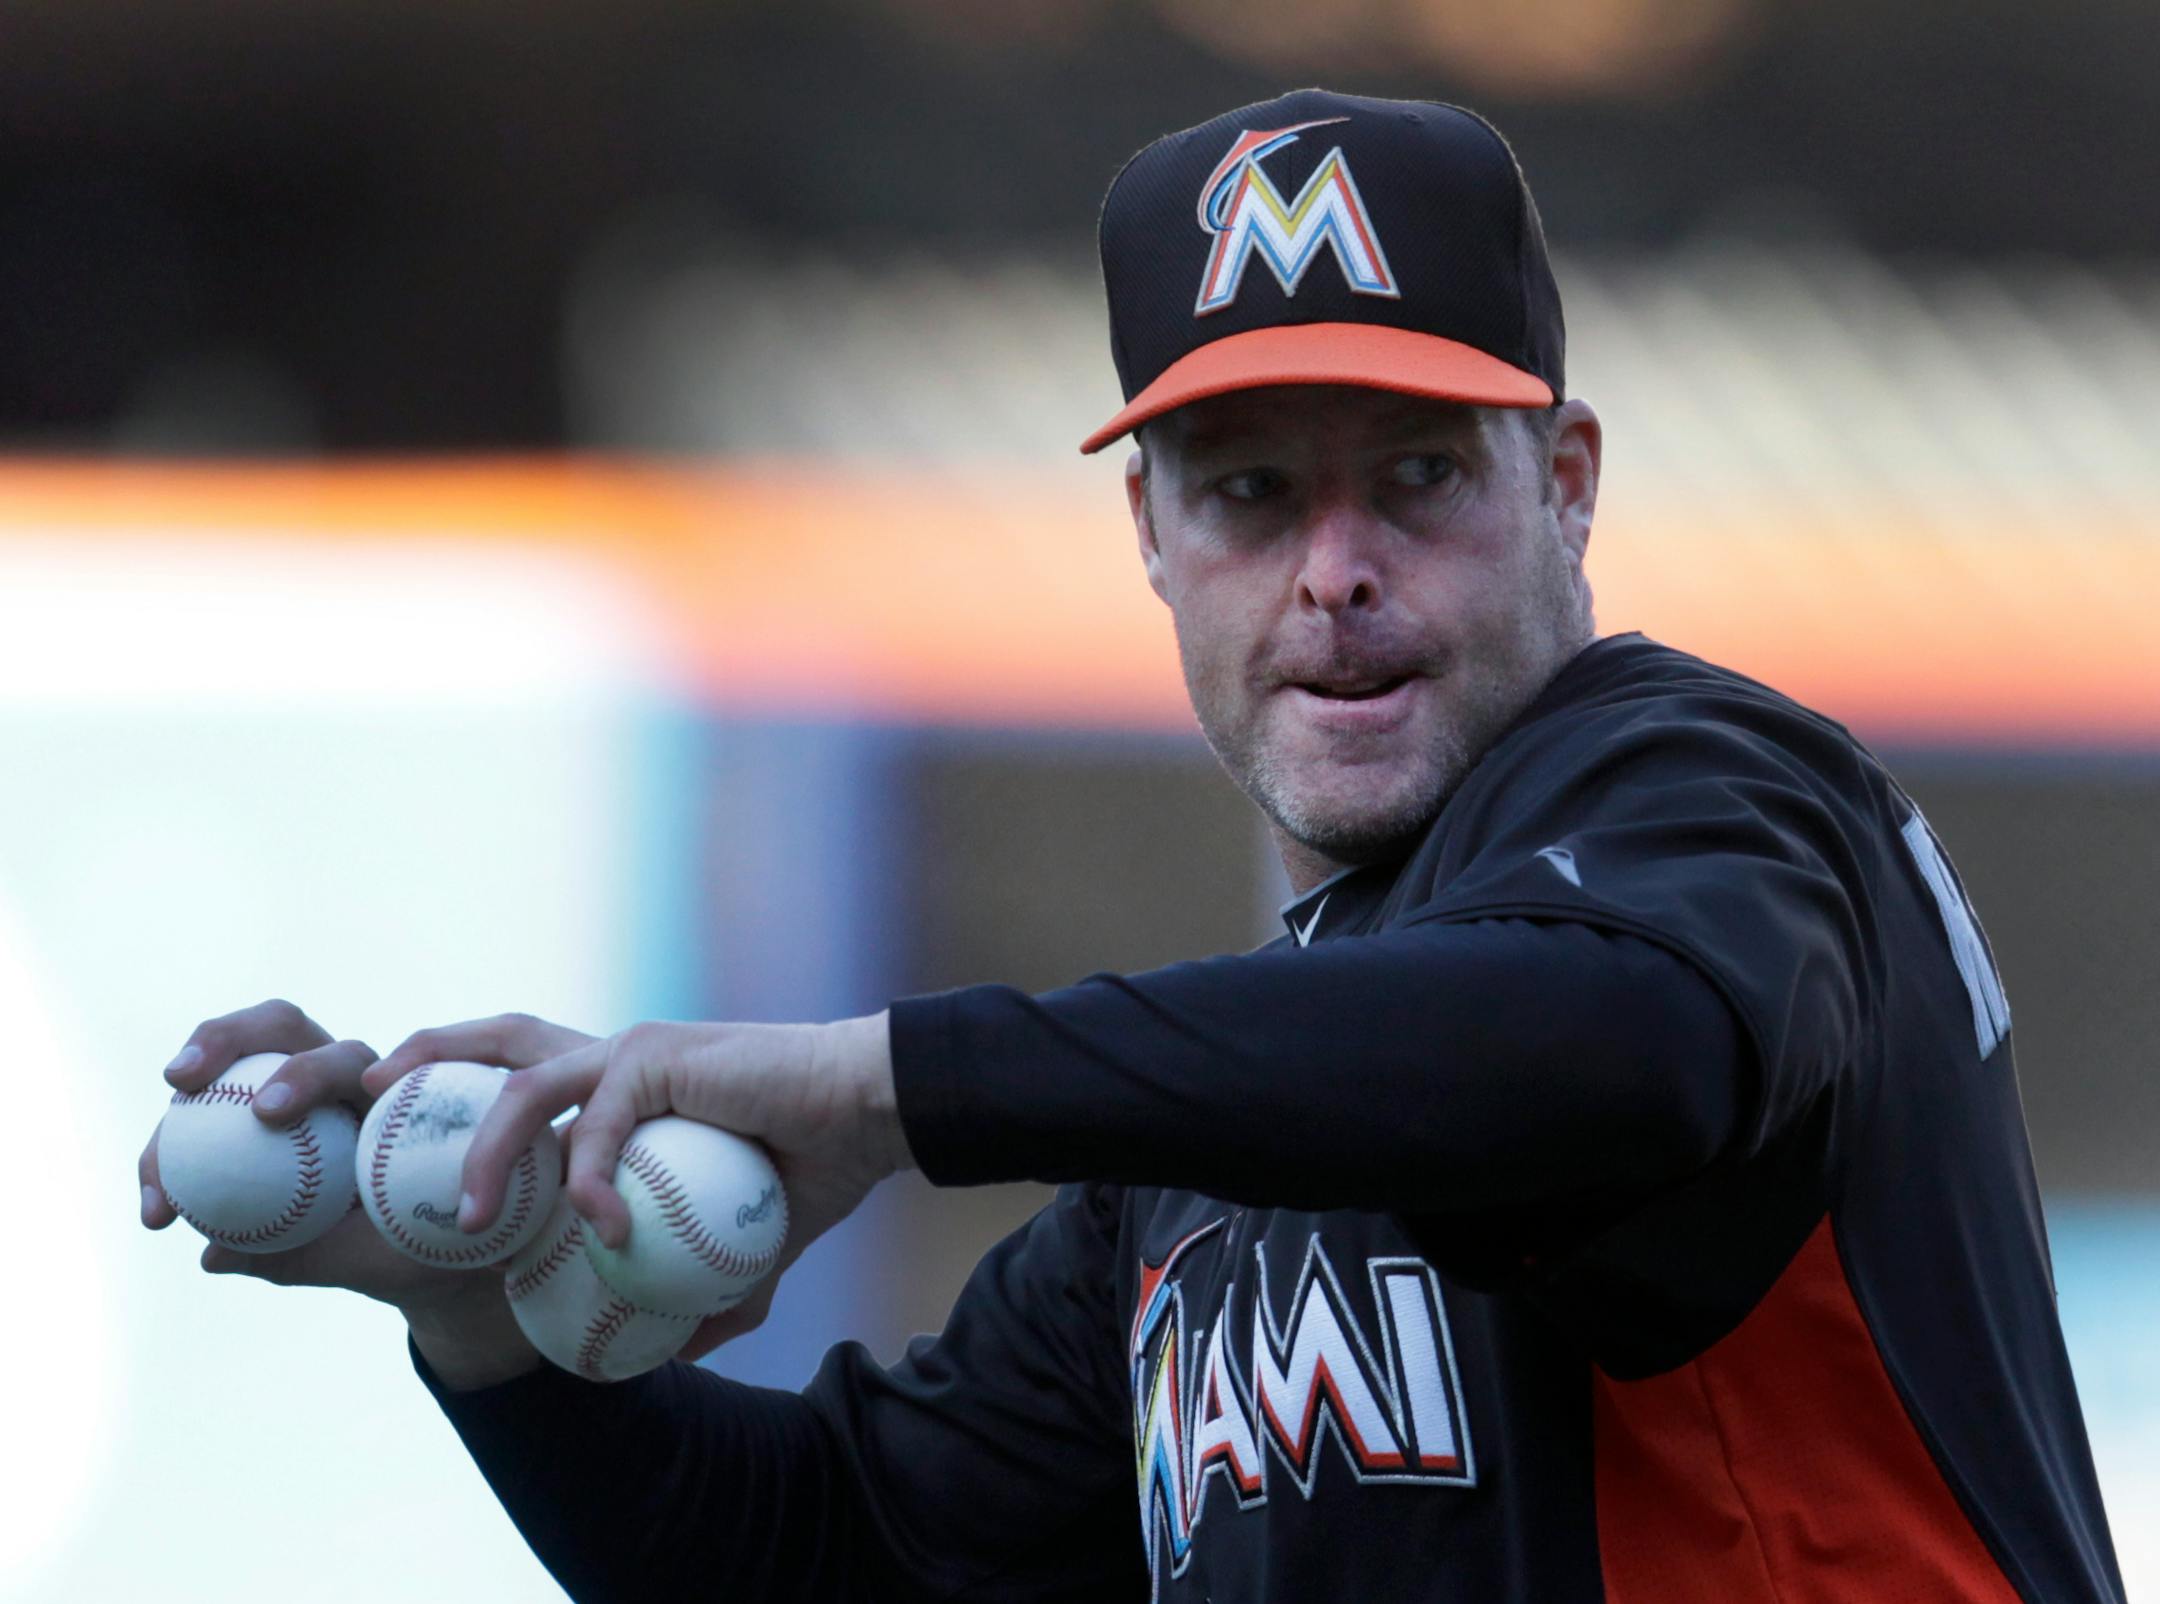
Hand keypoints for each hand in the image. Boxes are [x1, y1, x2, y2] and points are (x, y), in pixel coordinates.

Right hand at [141, 999, 538, 1386]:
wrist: (414, 1249)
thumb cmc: (416, 1245)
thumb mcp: (391, 1258)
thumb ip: (324, 1253)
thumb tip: (226, 1256)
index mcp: (385, 1090)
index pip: (346, 1058)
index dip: (305, 1074)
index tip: (267, 1112)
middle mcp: (332, 1074)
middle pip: (273, 1028)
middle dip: (220, 1038)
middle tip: (180, 1082)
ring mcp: (280, 1091)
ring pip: (217, 1080)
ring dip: (174, 1123)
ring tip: (154, 1187)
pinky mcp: (241, 1122)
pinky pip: (196, 1135)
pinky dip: (168, 1167)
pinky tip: (155, 1213)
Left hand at [366, 1013, 911, 1361]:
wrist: (868, 1117)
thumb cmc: (815, 1166)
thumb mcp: (748, 1245)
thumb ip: (707, 1288)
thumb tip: (674, 1348)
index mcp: (623, 1091)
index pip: (525, 1080)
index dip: (468, 1107)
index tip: (419, 1154)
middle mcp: (614, 1061)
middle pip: (497, 1050)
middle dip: (425, 1065)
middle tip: (368, 1106)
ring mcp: (630, 1054)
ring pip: (526, 1090)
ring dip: (484, 1152)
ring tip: (465, 1221)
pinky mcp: (656, 1058)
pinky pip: (597, 1122)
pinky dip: (588, 1178)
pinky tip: (603, 1226)